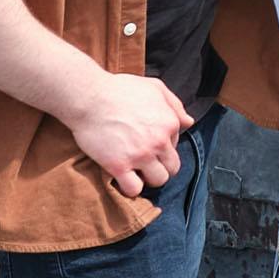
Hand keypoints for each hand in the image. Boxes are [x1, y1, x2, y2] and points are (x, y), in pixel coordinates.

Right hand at [68, 69, 188, 195]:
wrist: (89, 97)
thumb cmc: (120, 89)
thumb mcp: (154, 88)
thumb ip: (174, 105)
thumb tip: (188, 123)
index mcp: (169, 123)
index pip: (175, 146)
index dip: (162, 145)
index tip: (147, 141)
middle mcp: (159, 141)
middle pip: (172, 168)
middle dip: (161, 167)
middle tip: (147, 162)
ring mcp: (140, 155)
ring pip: (158, 181)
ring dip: (149, 179)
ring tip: (137, 171)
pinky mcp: (119, 166)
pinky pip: (134, 189)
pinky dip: (131, 188)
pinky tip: (124, 179)